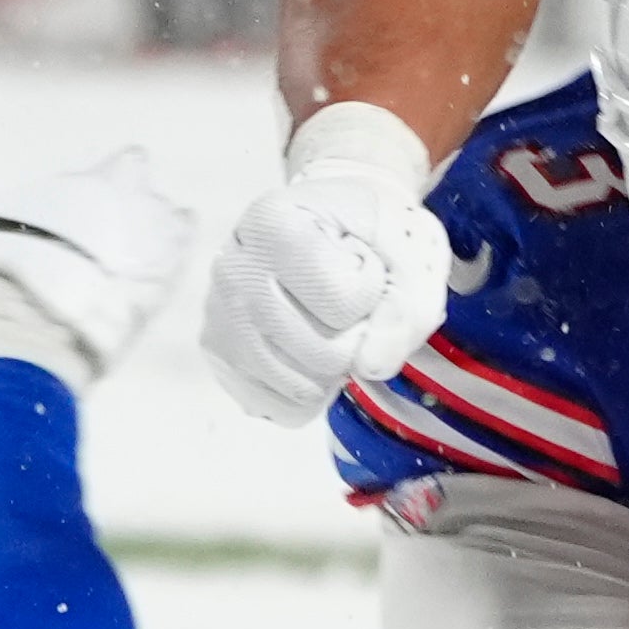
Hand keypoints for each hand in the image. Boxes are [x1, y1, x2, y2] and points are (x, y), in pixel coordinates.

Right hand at [196, 101, 452, 421]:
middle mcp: (232, 272)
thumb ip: (407, 306)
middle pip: (326, 355)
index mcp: (272, 225)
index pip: (348, 300)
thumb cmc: (370, 229)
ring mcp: (219, 318)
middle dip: (358, 334)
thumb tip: (369, 367)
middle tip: (349, 295)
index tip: (360, 257)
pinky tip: (311, 346)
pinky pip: (282, 409)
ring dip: (336, 366)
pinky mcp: (220, 356)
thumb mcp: (408, 248)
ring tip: (328, 318)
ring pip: (304, 389)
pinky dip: (313, 392)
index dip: (375, 287)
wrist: (333, 219)